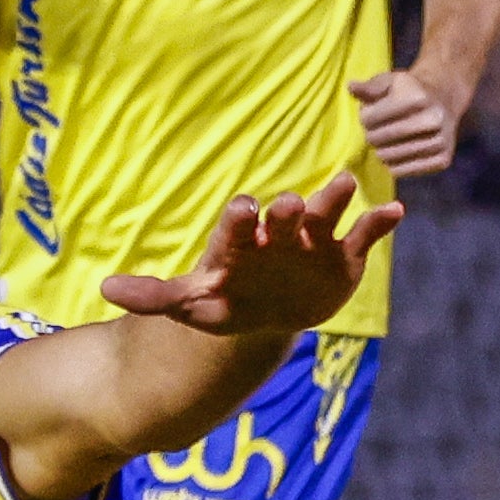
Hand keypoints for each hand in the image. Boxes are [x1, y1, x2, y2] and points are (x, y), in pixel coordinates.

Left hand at [96, 175, 404, 338]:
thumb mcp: (191, 304)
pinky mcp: (344, 256)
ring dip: (334, 201)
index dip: (239, 219)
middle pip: (283, 217)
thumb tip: (104, 287)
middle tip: (289, 203)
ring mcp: (313, 242)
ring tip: (345, 186)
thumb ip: (153, 296)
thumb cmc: (227, 300)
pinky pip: (363, 235)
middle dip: (287, 211)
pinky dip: (378, 223)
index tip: (242, 209)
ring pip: (325, 216)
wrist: (268, 313)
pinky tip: (396, 213)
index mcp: (240, 242)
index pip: (238, 225)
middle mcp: (277, 234)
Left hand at [349, 61, 473, 177]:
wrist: (444, 101)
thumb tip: (351, 87)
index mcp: (418, 98)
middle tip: (376, 131)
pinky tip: (397, 152)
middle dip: (371, 136)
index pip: (371, 118)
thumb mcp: (391, 82)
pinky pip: (402, 171)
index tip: (369, 115)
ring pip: (389, 157)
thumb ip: (370, 87)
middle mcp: (433, 120)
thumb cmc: (410, 91)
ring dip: (381, 151)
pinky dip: (393, 164)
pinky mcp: (443, 160)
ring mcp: (440, 142)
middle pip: (379, 139)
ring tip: (386, 141)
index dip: (364, 118)